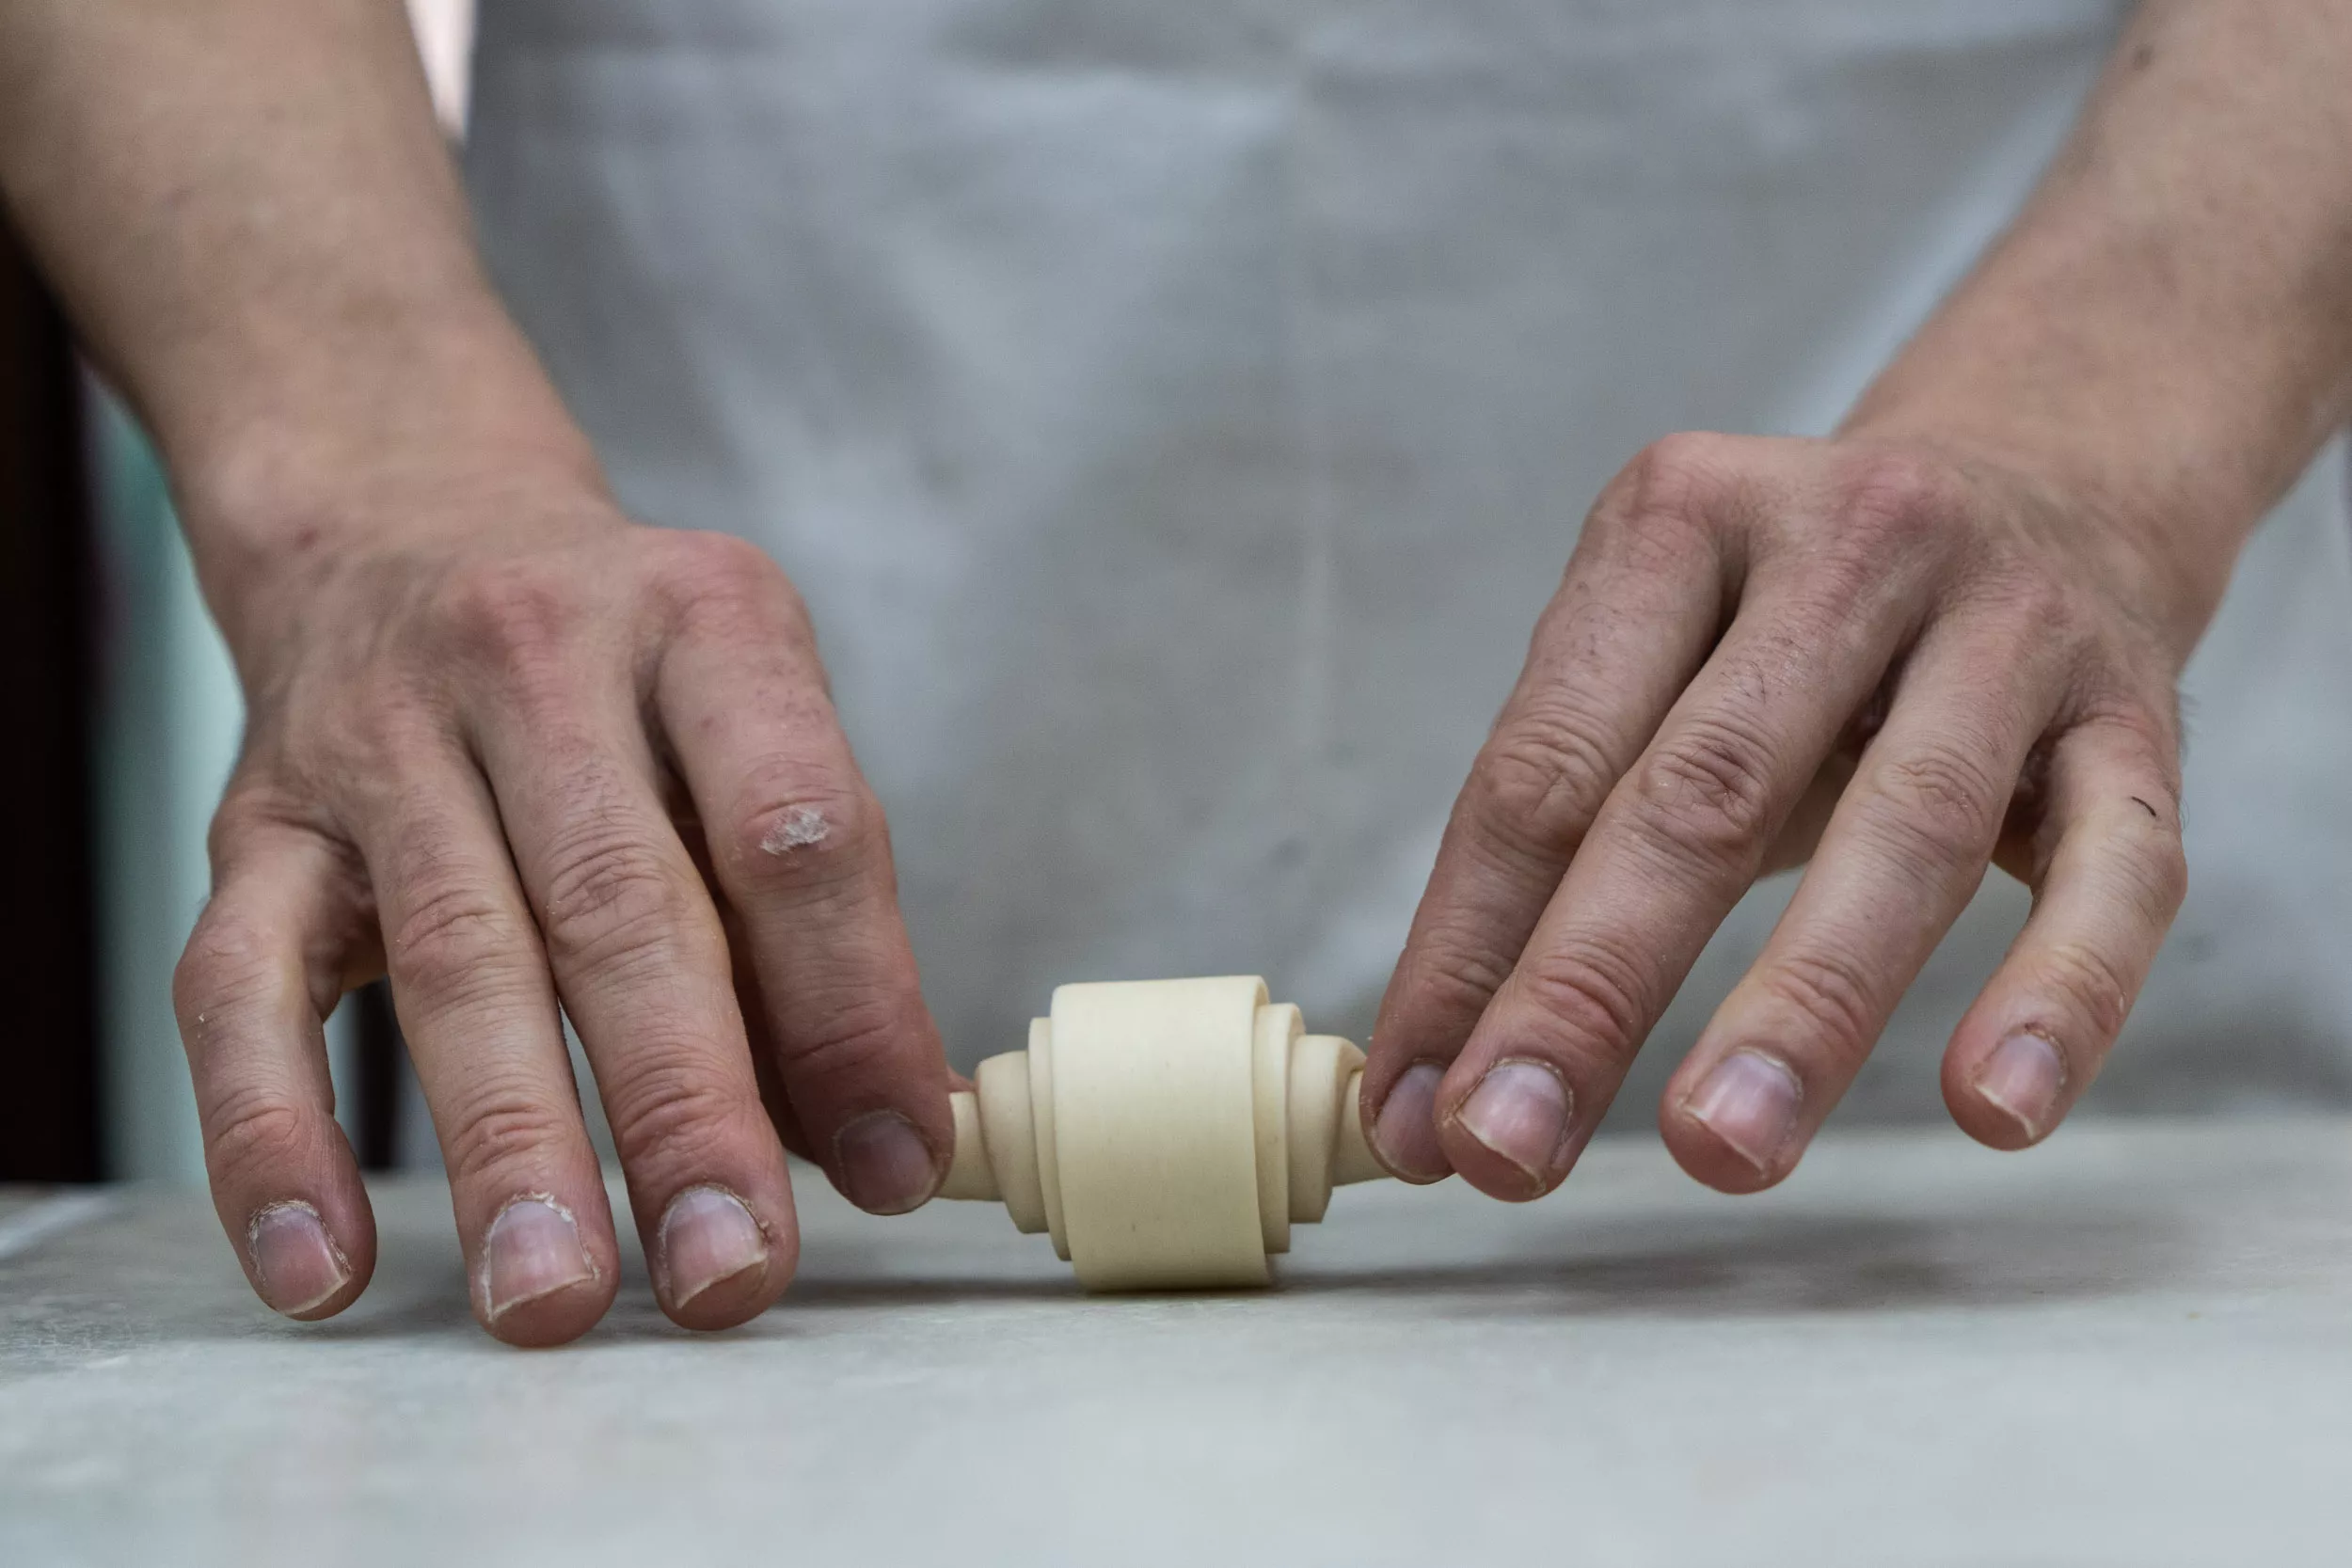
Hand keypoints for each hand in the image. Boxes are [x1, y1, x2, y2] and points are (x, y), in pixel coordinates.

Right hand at [173, 474, 952, 1344]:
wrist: (405, 518)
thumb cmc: (623, 670)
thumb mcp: (750, 732)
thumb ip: (817, 926)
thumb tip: (891, 1141)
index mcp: (708, 625)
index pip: (793, 827)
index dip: (853, 1005)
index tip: (895, 1165)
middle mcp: (542, 659)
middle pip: (621, 903)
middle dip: (685, 1104)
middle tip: (730, 1269)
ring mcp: (383, 736)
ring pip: (452, 956)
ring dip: (509, 1146)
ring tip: (556, 1296)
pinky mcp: (256, 822)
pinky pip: (240, 991)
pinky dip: (272, 1137)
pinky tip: (320, 1269)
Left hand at [1362, 433, 2193, 1198]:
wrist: (2047, 479)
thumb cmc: (1800, 629)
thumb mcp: (1668, 664)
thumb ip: (1558, 839)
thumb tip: (1426, 1078)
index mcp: (1677, 521)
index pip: (1545, 763)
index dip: (1465, 948)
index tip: (1411, 1113)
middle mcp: (1846, 543)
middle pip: (1700, 790)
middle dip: (1588, 987)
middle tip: (1506, 1145)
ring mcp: (2008, 621)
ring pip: (1902, 829)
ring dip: (1802, 1008)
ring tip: (1717, 1151)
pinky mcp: (2137, 712)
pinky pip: (2116, 868)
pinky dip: (2060, 991)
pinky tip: (1992, 1107)